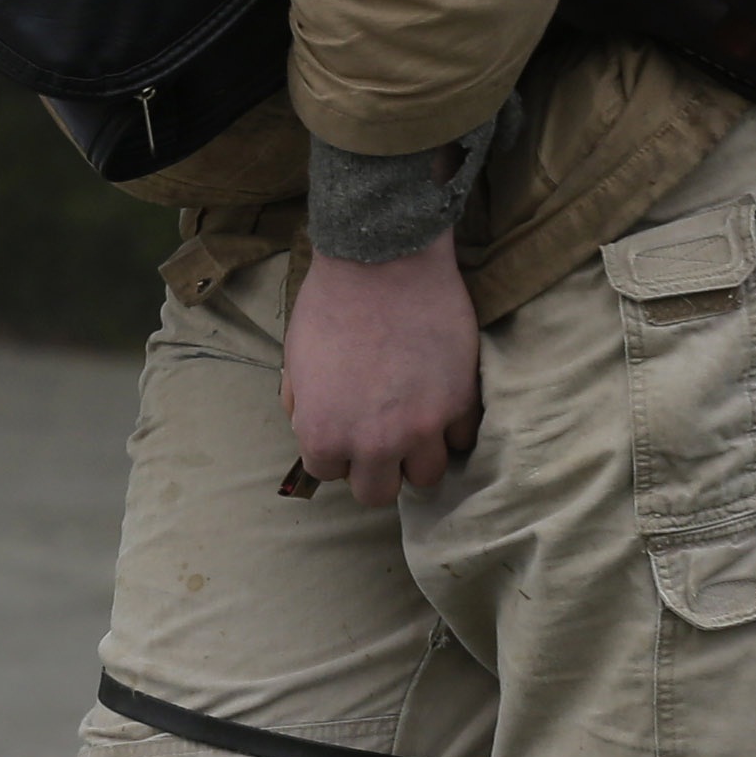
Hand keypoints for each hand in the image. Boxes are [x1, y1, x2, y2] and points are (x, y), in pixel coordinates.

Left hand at [281, 232, 479, 501]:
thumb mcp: (294, 359)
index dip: (334, 449)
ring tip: (412, 422)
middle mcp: (373, 443)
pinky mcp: (461, 404)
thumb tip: (310, 429)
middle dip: (375, 468)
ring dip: (417, 455)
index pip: (327, 472)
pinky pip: (460, 441)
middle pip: (378, 493)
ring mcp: (423, 428)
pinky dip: (451, 428)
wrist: (382, 262)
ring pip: (426, 476)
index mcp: (323, 435)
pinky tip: (439, 401)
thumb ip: (302, 404)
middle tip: (379, 436)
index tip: (342, 425)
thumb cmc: (329, 304)